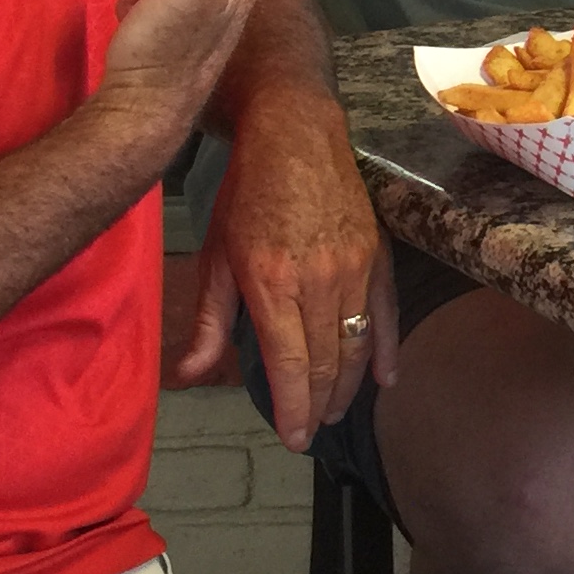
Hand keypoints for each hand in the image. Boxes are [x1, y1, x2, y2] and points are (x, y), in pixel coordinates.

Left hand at [173, 89, 393, 448]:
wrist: (295, 134)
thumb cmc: (246, 194)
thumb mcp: (215, 256)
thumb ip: (208, 321)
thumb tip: (187, 374)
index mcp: (273, 284)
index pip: (289, 366)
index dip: (293, 409)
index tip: (294, 438)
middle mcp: (320, 281)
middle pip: (326, 363)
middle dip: (319, 404)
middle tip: (311, 430)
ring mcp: (355, 268)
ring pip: (357, 345)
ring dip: (348, 385)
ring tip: (335, 410)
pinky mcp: (378, 255)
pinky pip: (386, 314)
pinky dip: (386, 350)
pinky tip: (385, 379)